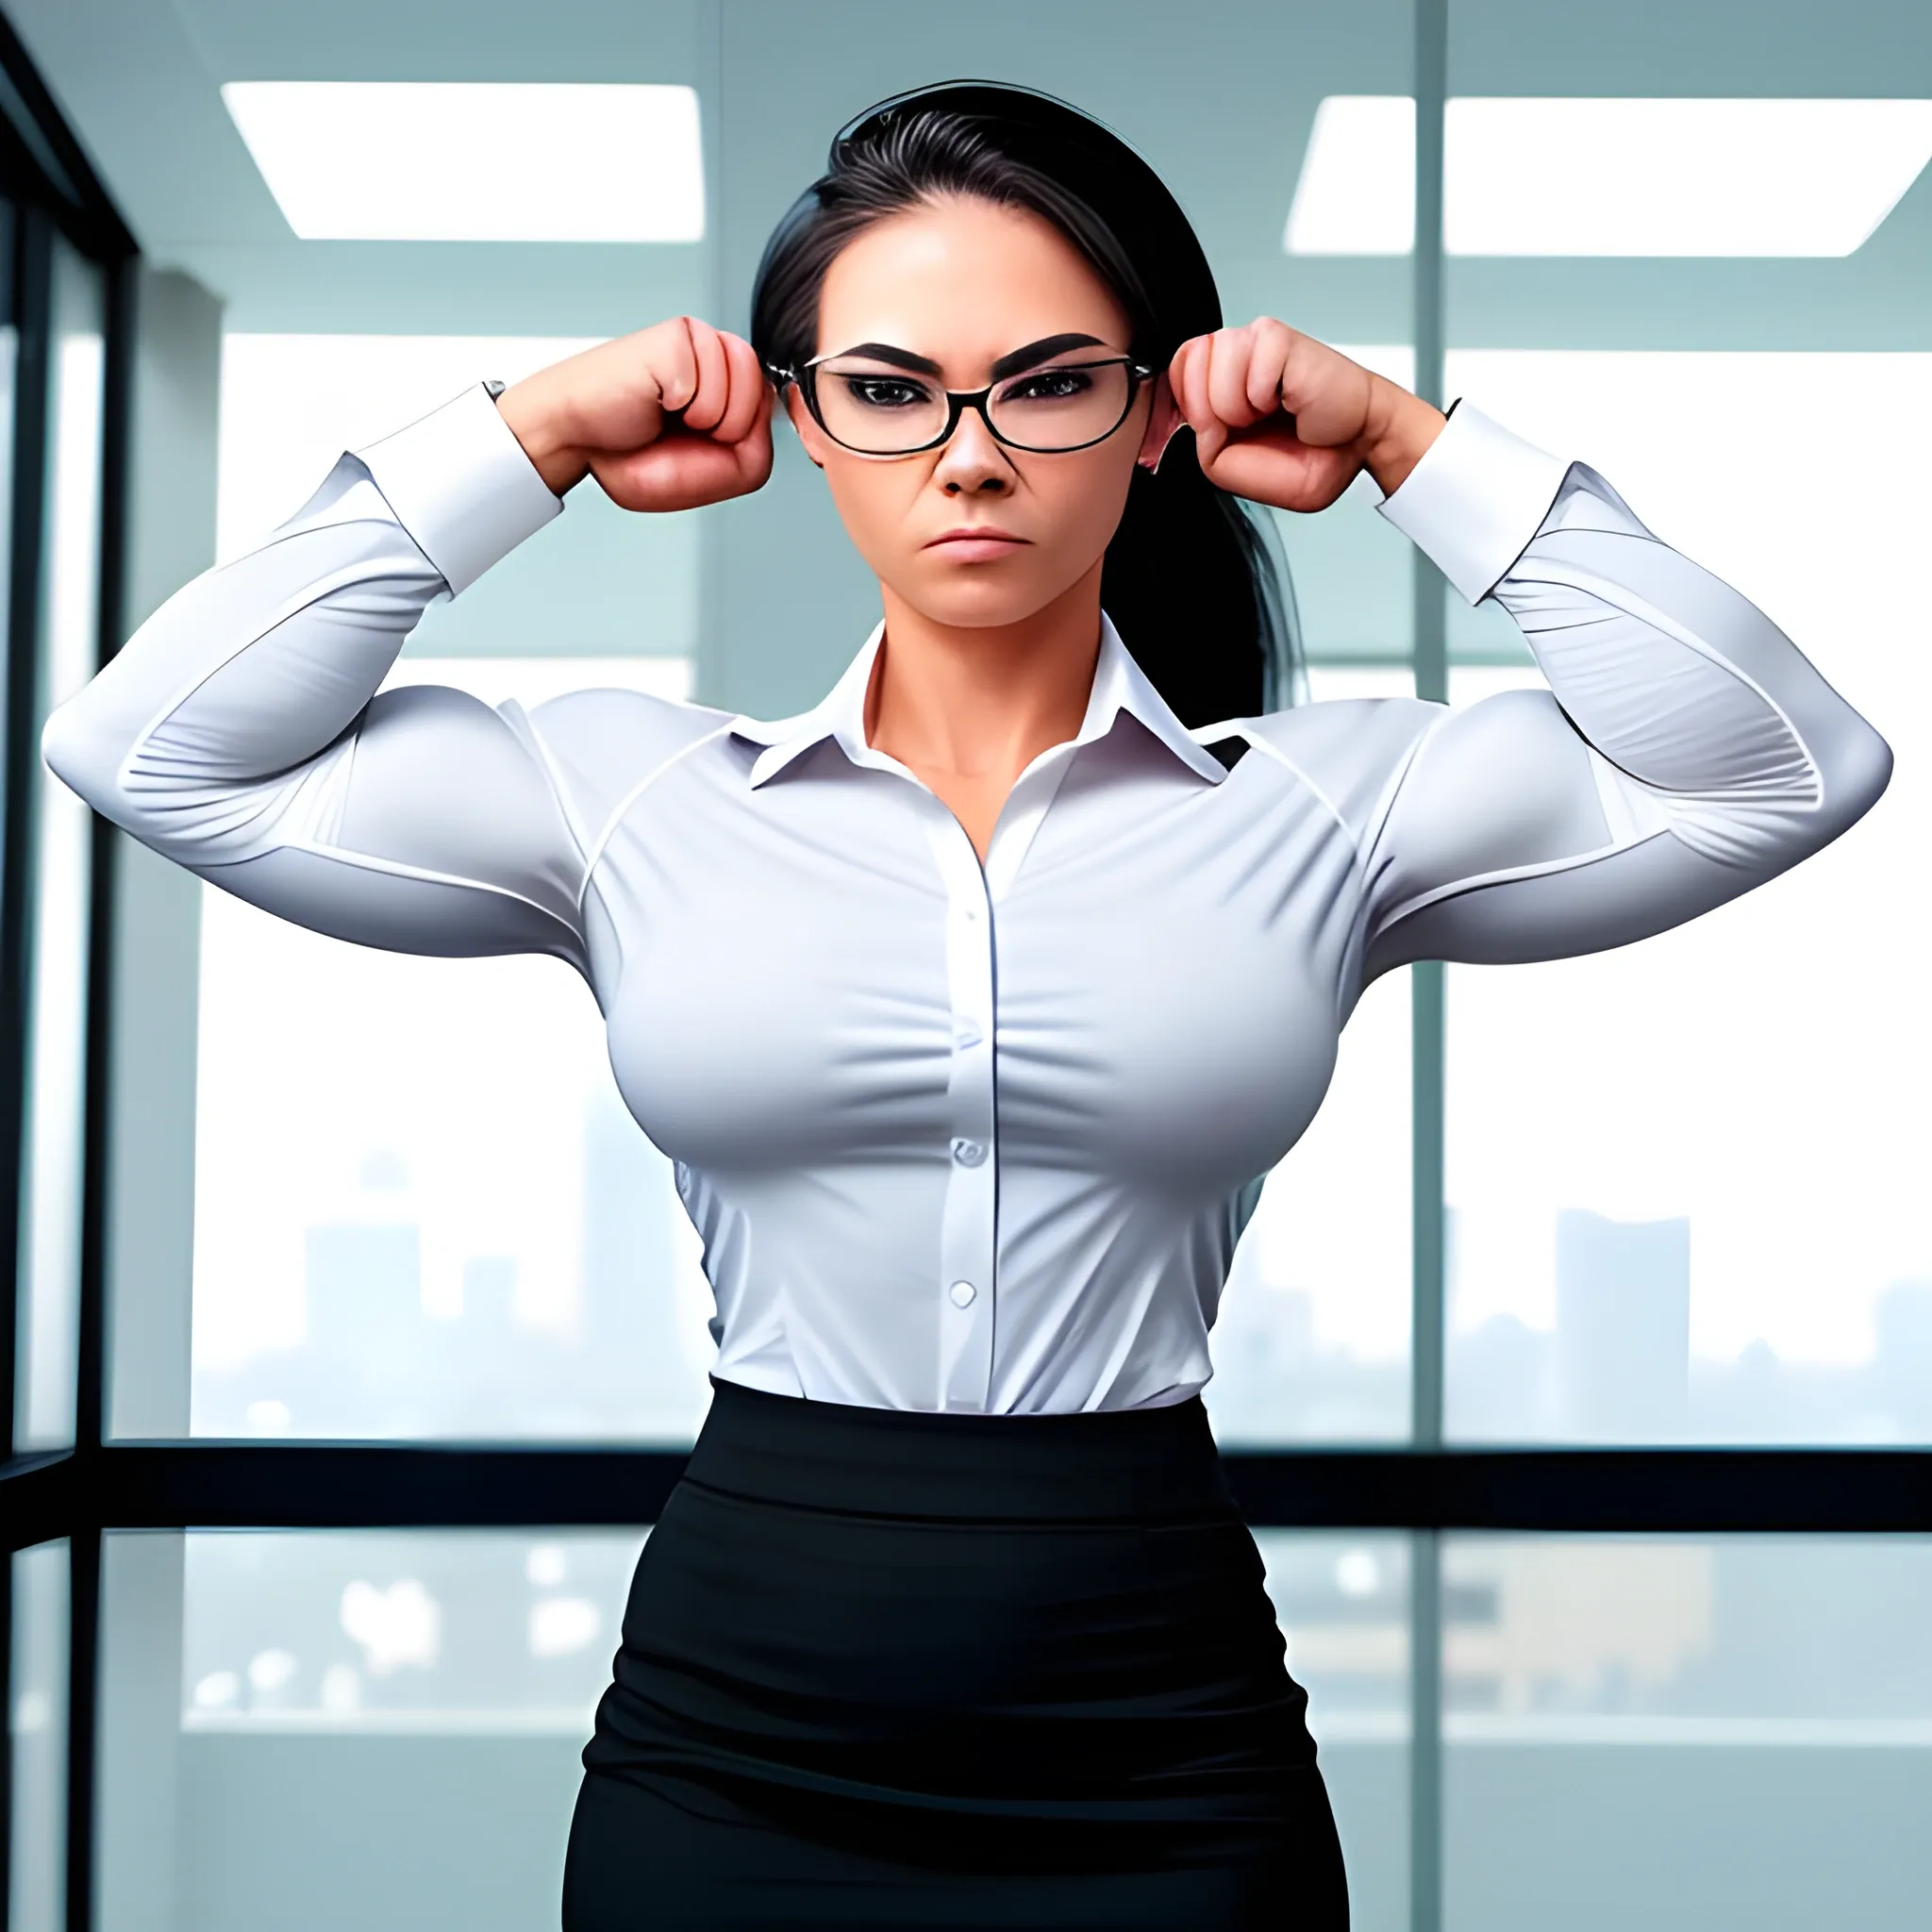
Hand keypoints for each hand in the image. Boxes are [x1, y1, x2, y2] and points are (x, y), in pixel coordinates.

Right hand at [496, 317, 773, 510]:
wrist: (572, 441)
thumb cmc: (632, 458)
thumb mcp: (714, 475)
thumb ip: (759, 450)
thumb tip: (767, 402)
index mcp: (725, 385)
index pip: (770, 407)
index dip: (739, 440)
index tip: (692, 443)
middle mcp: (714, 354)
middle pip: (764, 394)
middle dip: (728, 431)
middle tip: (676, 430)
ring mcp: (698, 339)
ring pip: (748, 385)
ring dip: (708, 418)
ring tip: (666, 413)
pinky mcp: (678, 336)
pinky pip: (712, 385)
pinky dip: (683, 406)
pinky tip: (653, 398)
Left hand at [1167, 319, 1445, 511]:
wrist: (1362, 443)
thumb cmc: (1314, 452)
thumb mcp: (1244, 473)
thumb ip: (1208, 451)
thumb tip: (1201, 421)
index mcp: (1219, 379)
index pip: (1175, 372)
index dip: (1187, 409)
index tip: (1223, 431)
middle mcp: (1233, 352)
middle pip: (1184, 368)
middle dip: (1212, 413)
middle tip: (1255, 422)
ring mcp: (1253, 338)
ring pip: (1206, 372)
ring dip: (1239, 408)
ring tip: (1273, 409)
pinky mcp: (1275, 337)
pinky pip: (1242, 374)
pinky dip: (1264, 398)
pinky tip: (1288, 398)